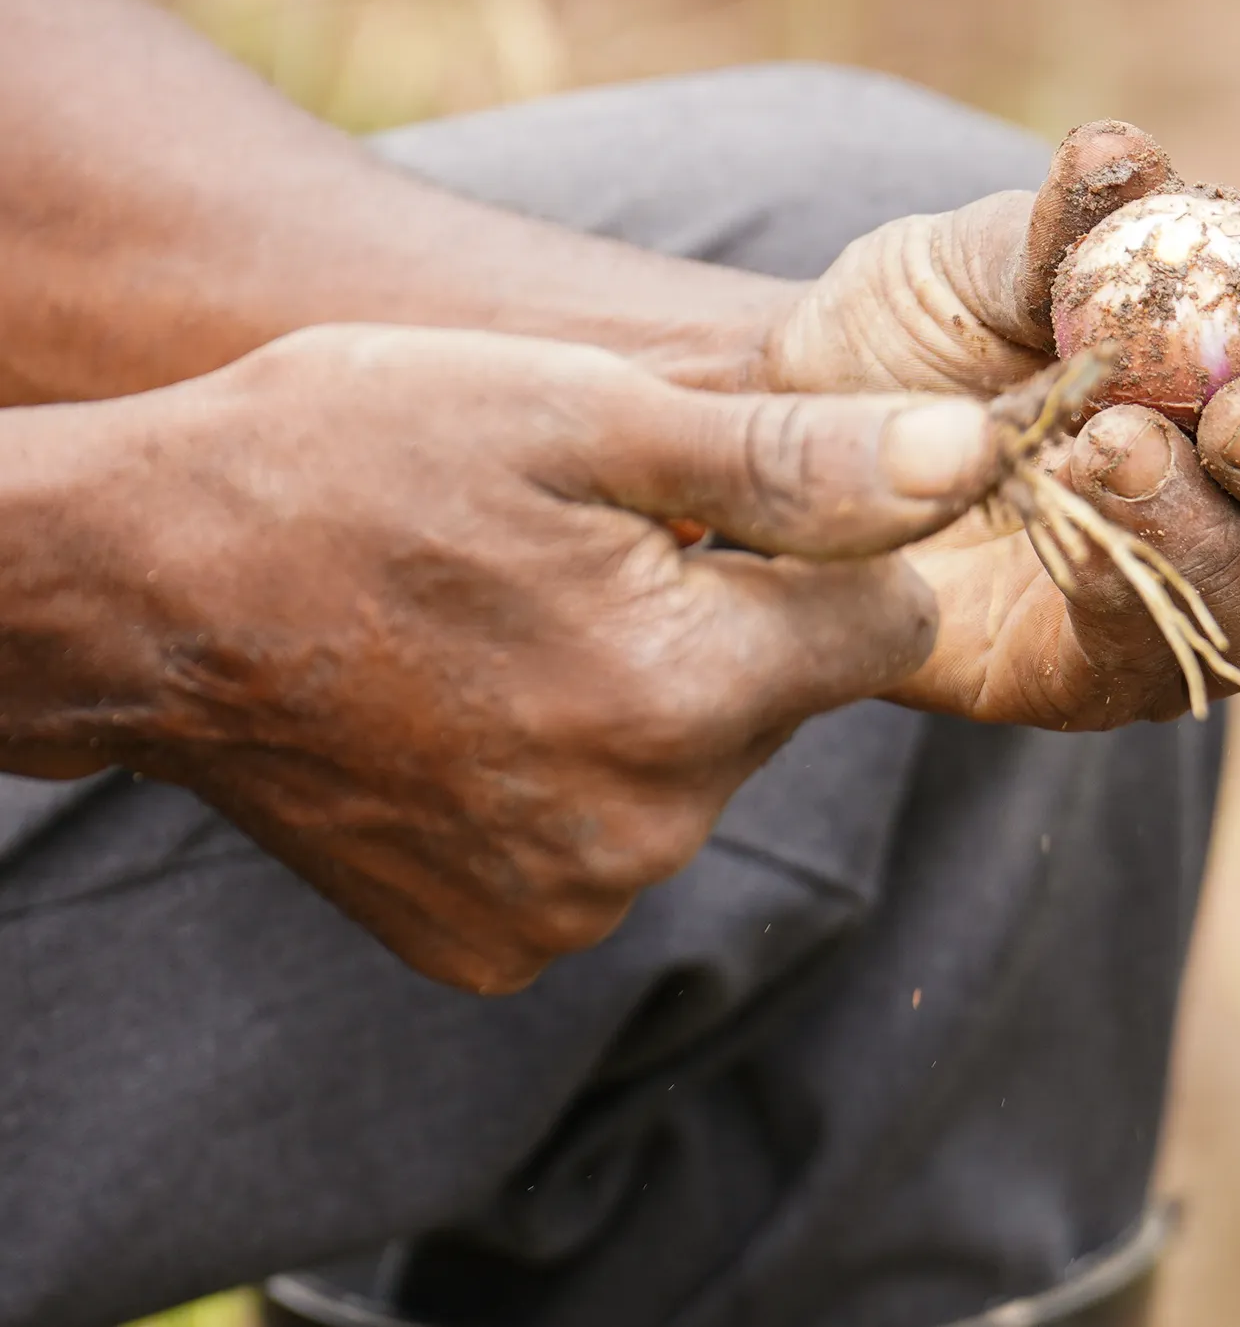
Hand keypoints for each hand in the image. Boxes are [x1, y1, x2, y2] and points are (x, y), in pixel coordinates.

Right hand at [4, 327, 996, 989]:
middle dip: (727, 628)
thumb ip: (792, 459)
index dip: (829, 550)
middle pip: (786, 706)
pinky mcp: (497, 946)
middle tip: (582, 554)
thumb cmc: (357, 461)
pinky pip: (607, 848)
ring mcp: (566, 907)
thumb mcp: (580, 415)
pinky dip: (573, 779)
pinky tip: (477, 707)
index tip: (738, 509)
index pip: (887, 623)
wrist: (145, 588)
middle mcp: (646, 829)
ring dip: (645, 700)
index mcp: (687, 691)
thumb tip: (972, 458)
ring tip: (512, 621)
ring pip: (698, 775)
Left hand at [762, 124, 1239, 725]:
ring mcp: (1188, 615)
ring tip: (1116, 447)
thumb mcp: (983, 264)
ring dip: (1225, 540)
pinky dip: (1128, 587)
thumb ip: (1066, 226)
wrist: (791, 423)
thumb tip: (1125, 154)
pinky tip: (1070, 515)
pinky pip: (1152, 664)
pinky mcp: (1091, 680)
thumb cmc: (922, 331)